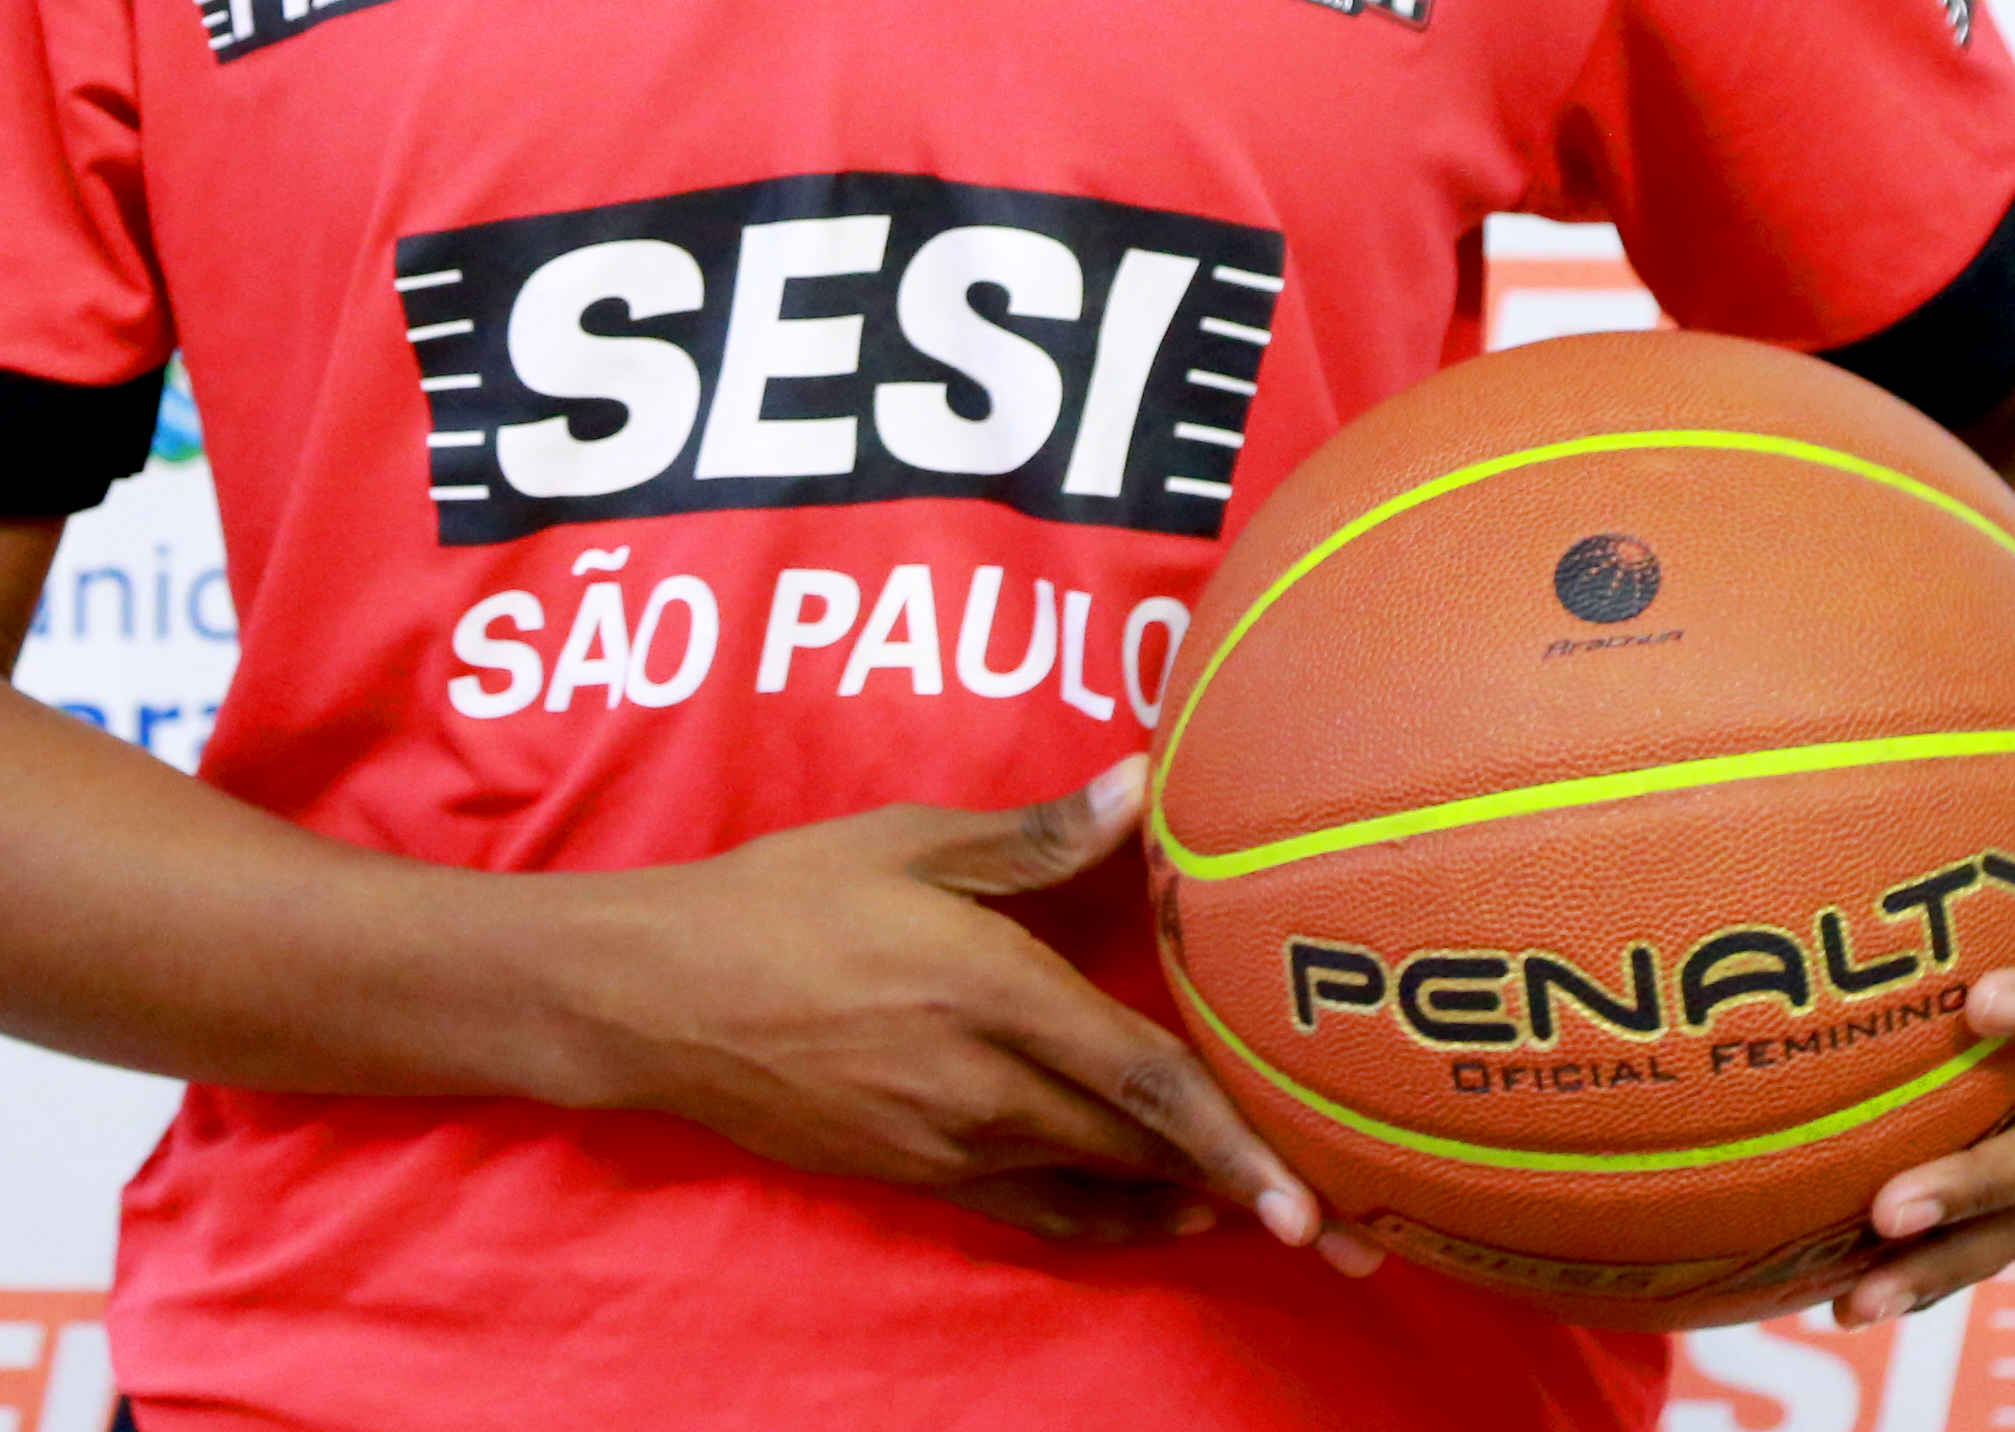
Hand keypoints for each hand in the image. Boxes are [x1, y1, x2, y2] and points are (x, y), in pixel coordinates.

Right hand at [545, 755, 1382, 1266]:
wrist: (657, 998)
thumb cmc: (782, 899)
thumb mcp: (906, 841)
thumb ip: (1036, 836)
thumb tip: (1147, 783)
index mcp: (993, 995)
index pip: (1143, 1081)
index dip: (1235, 1141)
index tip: (1309, 1196)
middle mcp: (983, 1090)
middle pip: (1145, 1153)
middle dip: (1252, 1194)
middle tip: (1357, 1231)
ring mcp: (950, 1146)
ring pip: (1103, 1188)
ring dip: (1196, 1206)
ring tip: (1289, 1222)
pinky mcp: (921, 1176)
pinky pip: (1042, 1212)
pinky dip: (1115, 1220)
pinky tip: (1167, 1213)